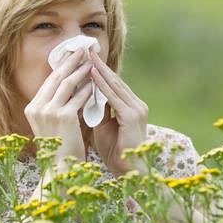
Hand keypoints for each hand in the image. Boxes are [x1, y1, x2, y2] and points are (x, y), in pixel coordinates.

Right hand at [24, 48, 92, 170]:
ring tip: (91, 62)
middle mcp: (37, 107)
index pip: (49, 82)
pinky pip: (78, 97)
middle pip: (56, 77)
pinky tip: (96, 82)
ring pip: (67, 83)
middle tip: (82, 49)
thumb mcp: (52, 124)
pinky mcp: (63, 116)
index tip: (71, 56)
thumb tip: (70, 87)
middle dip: (70, 61)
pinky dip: (88, 88)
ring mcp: (49, 111)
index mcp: (32, 108)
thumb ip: (56, 106)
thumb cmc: (59, 148)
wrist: (60, 169)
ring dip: (81, 70)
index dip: (61, 67)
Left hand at [89, 49, 148, 176]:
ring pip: (114, 85)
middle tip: (86, 49)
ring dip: (99, 70)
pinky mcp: (132, 116)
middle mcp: (136, 104)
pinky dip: (102, 85)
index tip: (86, 58)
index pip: (113, 85)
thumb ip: (98, 111)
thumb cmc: (115, 152)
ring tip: (87, 56)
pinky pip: (113, 97)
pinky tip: (92, 74)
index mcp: (130, 107)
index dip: (99, 71)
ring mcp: (136, 109)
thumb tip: (86, 98)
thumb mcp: (104, 127)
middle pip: (114, 80)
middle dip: (99, 64)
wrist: (129, 173)